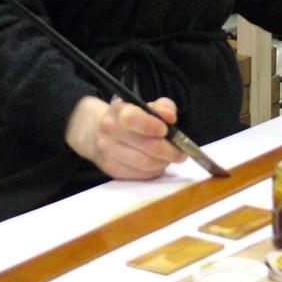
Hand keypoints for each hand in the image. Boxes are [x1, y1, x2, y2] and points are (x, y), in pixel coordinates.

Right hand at [66, 95, 185, 180]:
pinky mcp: (111, 168)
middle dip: (169, 151)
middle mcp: (108, 130)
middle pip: (146, 146)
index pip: (132, 119)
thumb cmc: (132, 120)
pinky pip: (140, 175)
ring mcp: (107, 151)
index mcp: (118, 110)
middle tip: (180, 152)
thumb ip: (162, 108)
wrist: (101, 133)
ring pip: (145, 163)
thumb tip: (170, 117)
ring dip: (163, 162)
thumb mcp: (145, 107)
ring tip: (168, 158)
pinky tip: (155, 164)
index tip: (165, 130)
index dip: (152, 126)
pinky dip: (153, 171)